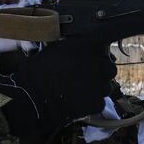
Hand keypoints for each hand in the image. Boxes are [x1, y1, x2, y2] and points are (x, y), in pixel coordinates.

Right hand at [0, 39, 115, 143]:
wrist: (34, 97)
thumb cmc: (40, 71)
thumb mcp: (57, 49)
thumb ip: (75, 47)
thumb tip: (84, 48)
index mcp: (89, 46)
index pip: (108, 40)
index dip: (105, 46)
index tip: (100, 50)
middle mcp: (99, 63)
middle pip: (109, 68)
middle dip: (99, 72)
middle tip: (84, 76)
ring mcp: (100, 84)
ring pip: (105, 86)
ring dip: (96, 88)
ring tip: (78, 90)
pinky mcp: (97, 103)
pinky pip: (99, 102)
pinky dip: (91, 103)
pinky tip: (78, 101)